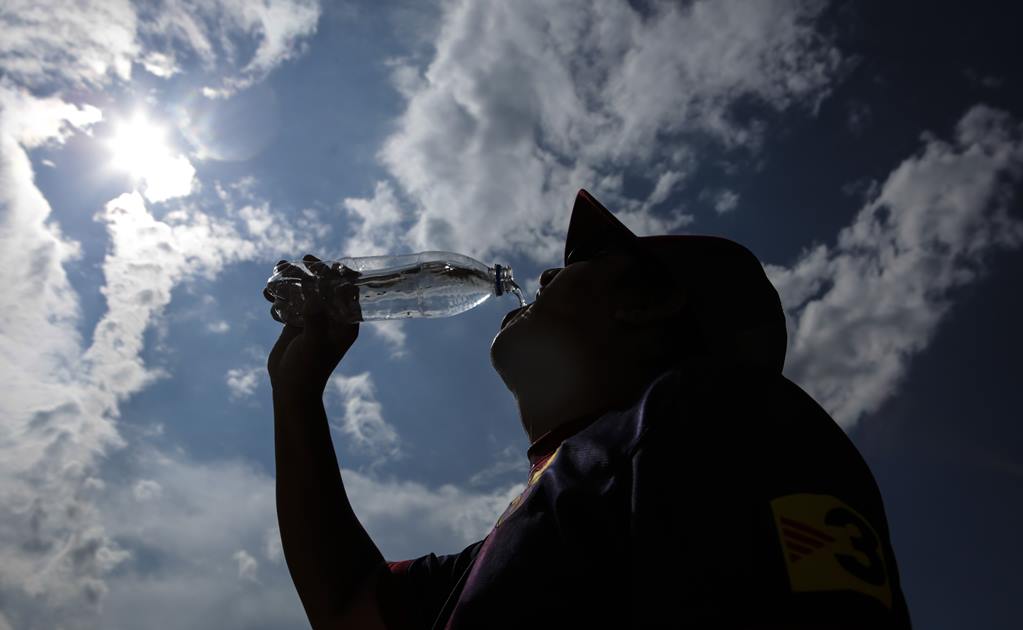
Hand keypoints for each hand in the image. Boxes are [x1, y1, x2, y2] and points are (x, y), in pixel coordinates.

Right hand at [266, 255, 361, 396]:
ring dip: (292, 279)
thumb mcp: (313, 342)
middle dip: (313, 272)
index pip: (348, 291)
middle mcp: (332, 318)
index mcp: (346, 322)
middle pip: (325, 287)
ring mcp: (314, 319)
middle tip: (301, 261)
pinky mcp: (297, 323)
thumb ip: (315, 317)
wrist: (290, 389)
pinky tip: (266, 292)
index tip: (325, 264)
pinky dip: (279, 295)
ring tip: (278, 269)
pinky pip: (290, 302)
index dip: (339, 275)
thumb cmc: (308, 369)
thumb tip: (313, 291)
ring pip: (306, 292)